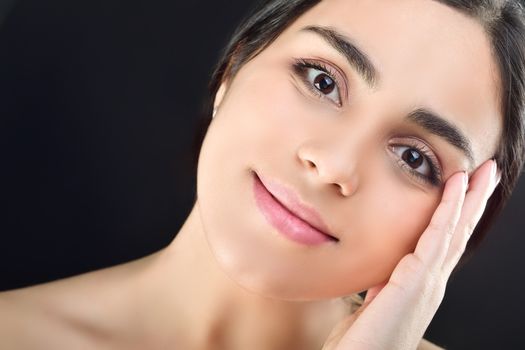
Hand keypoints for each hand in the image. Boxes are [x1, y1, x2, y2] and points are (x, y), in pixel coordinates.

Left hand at [322, 159, 500, 349]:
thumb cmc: (362, 343)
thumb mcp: (374, 305)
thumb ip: (382, 287)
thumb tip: (383, 272)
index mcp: (421, 286)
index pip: (444, 242)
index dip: (457, 213)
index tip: (464, 185)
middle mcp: (431, 284)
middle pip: (458, 234)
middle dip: (474, 201)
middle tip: (488, 171)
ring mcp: (428, 284)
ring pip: (454, 231)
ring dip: (470, 198)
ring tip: (483, 170)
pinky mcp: (416, 283)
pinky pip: (436, 238)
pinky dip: (448, 210)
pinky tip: (456, 187)